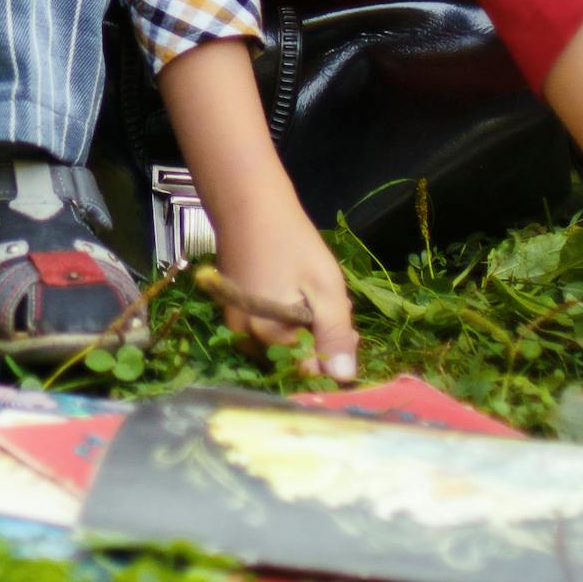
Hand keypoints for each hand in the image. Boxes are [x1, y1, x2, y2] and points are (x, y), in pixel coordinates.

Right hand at [201, 197, 360, 381]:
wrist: (246, 203)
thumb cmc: (291, 242)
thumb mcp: (325, 288)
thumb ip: (335, 336)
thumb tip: (344, 378)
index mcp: (268, 337)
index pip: (308, 371)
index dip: (334, 355)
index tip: (349, 330)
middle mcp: (245, 338)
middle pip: (293, 358)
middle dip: (320, 340)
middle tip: (337, 306)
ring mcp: (235, 324)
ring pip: (281, 343)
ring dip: (305, 328)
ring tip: (318, 295)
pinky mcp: (233, 310)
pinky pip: (267, 328)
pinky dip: (286, 318)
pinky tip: (298, 291)